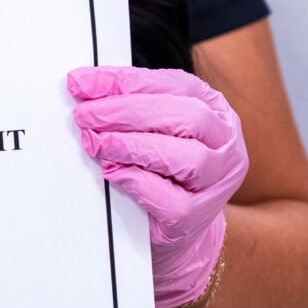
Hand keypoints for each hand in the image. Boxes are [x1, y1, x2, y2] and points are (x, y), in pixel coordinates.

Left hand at [67, 63, 249, 307]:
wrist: (178, 226)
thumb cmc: (162, 169)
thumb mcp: (153, 129)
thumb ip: (130, 106)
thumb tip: (85, 87)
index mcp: (215, 109)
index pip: (174, 84)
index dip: (126, 81)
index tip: (82, 82)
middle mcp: (225, 144)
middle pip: (186, 117)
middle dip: (127, 111)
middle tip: (85, 115)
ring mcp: (217, 183)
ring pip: (187, 158)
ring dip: (133, 146)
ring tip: (96, 143)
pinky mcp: (197, 218)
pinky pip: (171, 200)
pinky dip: (138, 182)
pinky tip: (112, 173)